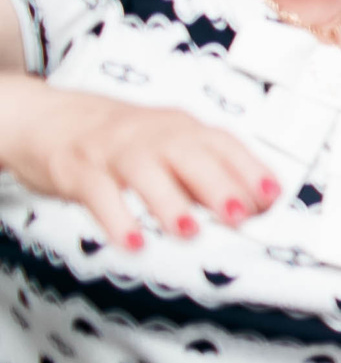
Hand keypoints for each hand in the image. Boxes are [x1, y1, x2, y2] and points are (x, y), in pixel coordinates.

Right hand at [0, 84, 276, 249]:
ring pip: (145, 170)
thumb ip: (208, 173)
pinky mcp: (78, 170)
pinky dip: (116, 219)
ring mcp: (113, 150)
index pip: (223, 144)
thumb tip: (254, 204)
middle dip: (218, 185)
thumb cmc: (120, 141)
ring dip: (169, 202)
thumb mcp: (169, 147)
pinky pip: (98, 194)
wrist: (46, 119)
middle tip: (239, 217)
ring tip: (189, 232)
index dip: (250, 169)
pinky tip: (132, 243)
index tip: (272, 196)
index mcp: (181, 128)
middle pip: (189, 153)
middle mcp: (151, 134)